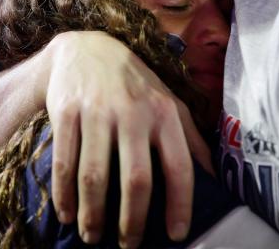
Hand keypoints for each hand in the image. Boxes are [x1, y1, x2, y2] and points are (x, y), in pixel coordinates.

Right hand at [44, 31, 212, 248]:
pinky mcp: (66, 111)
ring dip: (92, 213)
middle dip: (131, 221)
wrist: (84, 49)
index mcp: (164, 112)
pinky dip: (63, 193)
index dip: (180, 205)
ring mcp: (96, 111)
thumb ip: (190, 136)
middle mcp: (132, 112)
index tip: (175, 234)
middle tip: (128, 245)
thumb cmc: (132, 82)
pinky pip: (64, 160)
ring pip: (94, 175)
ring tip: (91, 236)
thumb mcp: (167, 100)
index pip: (180, 167)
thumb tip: (215, 176)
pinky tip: (65, 212)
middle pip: (136, 179)